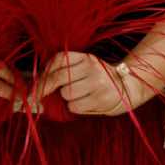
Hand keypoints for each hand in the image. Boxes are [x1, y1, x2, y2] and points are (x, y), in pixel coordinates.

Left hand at [35, 51, 160, 116]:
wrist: (128, 87)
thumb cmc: (100, 79)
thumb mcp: (86, 67)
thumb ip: (65, 71)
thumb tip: (37, 88)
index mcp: (87, 57)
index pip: (60, 59)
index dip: (44, 72)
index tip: (35, 84)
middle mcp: (92, 67)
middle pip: (58, 77)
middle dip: (45, 88)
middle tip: (36, 96)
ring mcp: (97, 83)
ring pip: (66, 94)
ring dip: (67, 98)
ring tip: (79, 96)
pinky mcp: (100, 99)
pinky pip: (74, 106)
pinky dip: (75, 107)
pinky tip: (85, 103)